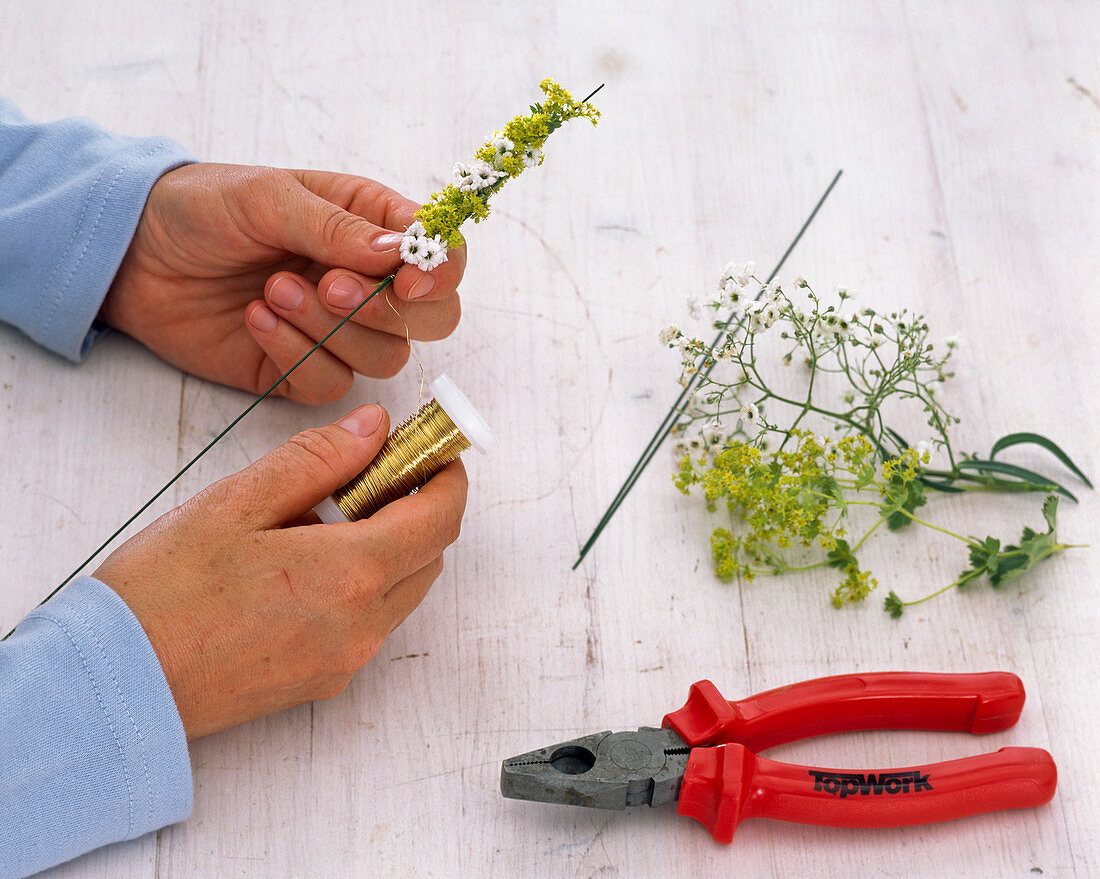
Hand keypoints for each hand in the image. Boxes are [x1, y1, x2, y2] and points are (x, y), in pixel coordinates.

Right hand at [94, 404, 466, 738]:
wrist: (112, 684)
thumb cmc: (162, 593)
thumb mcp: (237, 503)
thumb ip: (318, 460)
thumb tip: (375, 428)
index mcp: (350, 573)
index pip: (440, 517)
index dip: (445, 475)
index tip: (430, 450)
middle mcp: (362, 625)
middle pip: (429, 554)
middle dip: (415, 506)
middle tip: (368, 473)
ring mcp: (345, 659)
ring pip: (401, 589)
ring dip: (388, 546)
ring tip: (322, 518)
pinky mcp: (322, 681)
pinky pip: (369, 622)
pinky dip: (361, 584)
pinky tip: (302, 566)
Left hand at [100, 164, 465, 403]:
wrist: (133, 254)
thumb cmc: (203, 208)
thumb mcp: (269, 198)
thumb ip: (337, 226)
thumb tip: (399, 255)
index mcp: (372, 227)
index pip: (444, 256)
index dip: (441, 272)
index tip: (409, 278)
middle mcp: (366, 282)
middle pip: (433, 319)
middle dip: (388, 310)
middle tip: (331, 286)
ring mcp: (338, 331)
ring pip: (385, 358)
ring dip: (331, 329)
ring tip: (271, 290)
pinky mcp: (301, 370)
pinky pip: (330, 384)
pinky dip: (296, 356)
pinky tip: (255, 321)